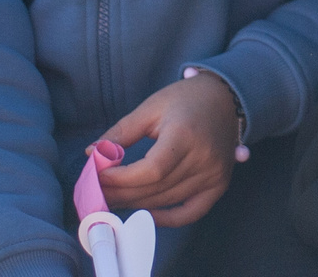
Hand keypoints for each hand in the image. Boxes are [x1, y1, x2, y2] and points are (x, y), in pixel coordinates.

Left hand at [95, 70, 239, 226]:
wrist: (224, 98)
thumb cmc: (185, 99)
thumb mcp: (150, 108)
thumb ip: (121, 132)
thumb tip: (92, 153)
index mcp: (185, 134)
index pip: (151, 170)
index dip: (122, 179)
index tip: (99, 177)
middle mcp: (203, 157)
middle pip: (156, 188)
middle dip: (121, 194)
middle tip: (98, 193)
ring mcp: (214, 174)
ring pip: (167, 201)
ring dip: (136, 205)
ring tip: (114, 200)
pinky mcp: (219, 184)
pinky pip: (191, 212)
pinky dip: (168, 219)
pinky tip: (146, 215)